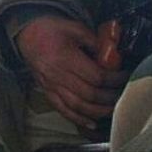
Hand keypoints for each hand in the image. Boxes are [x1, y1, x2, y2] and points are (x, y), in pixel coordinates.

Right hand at [14, 14, 125, 129]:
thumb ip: (96, 42)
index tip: (125, 76)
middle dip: (110, 97)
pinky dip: (78, 119)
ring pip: (78, 106)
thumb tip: (114, 55)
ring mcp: (51, 86)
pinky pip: (63, 110)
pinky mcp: (47, 92)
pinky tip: (91, 123)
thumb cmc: (51, 29)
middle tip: (123, 93)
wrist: (27, 35)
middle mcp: (57, 75)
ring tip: (112, 108)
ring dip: (98, 111)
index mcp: (66, 58)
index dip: (114, 79)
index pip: (96, 76)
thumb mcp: (76, 28)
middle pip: (89, 94)